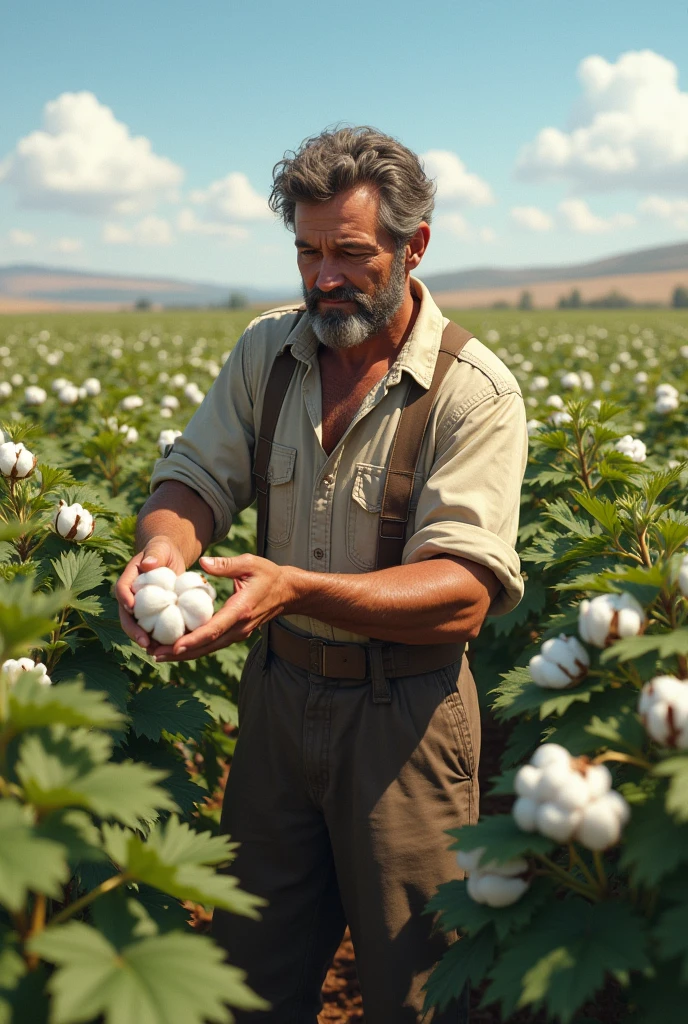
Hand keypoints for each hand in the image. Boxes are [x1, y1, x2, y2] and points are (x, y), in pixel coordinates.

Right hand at [115, 536, 186, 648]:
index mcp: (128, 579)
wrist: (168, 559)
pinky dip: (158, 639)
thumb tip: (149, 564)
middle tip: (144, 642)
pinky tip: (168, 649)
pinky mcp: (152, 614)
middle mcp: (130, 596)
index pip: (122, 589)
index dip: (124, 598)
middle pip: (126, 615)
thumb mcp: (160, 548)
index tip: (131, 607)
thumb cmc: (162, 550)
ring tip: (155, 652)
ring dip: (144, 640)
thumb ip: (154, 553)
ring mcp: (140, 607)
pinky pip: (153, 628)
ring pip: (137, 626)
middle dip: (133, 630)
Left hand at [152, 553, 291, 661]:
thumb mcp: (250, 563)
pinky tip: (174, 648)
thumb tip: (203, 563)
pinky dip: (193, 647)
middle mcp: (239, 627)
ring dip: (183, 654)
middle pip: (207, 645)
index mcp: (241, 610)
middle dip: (180, 652)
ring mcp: (238, 633)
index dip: (193, 639)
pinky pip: (212, 644)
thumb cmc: (268, 575)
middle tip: (154, 654)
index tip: (173, 646)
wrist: (287, 592)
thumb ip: (226, 565)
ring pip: (208, 648)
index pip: (214, 629)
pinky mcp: (235, 634)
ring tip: (157, 654)